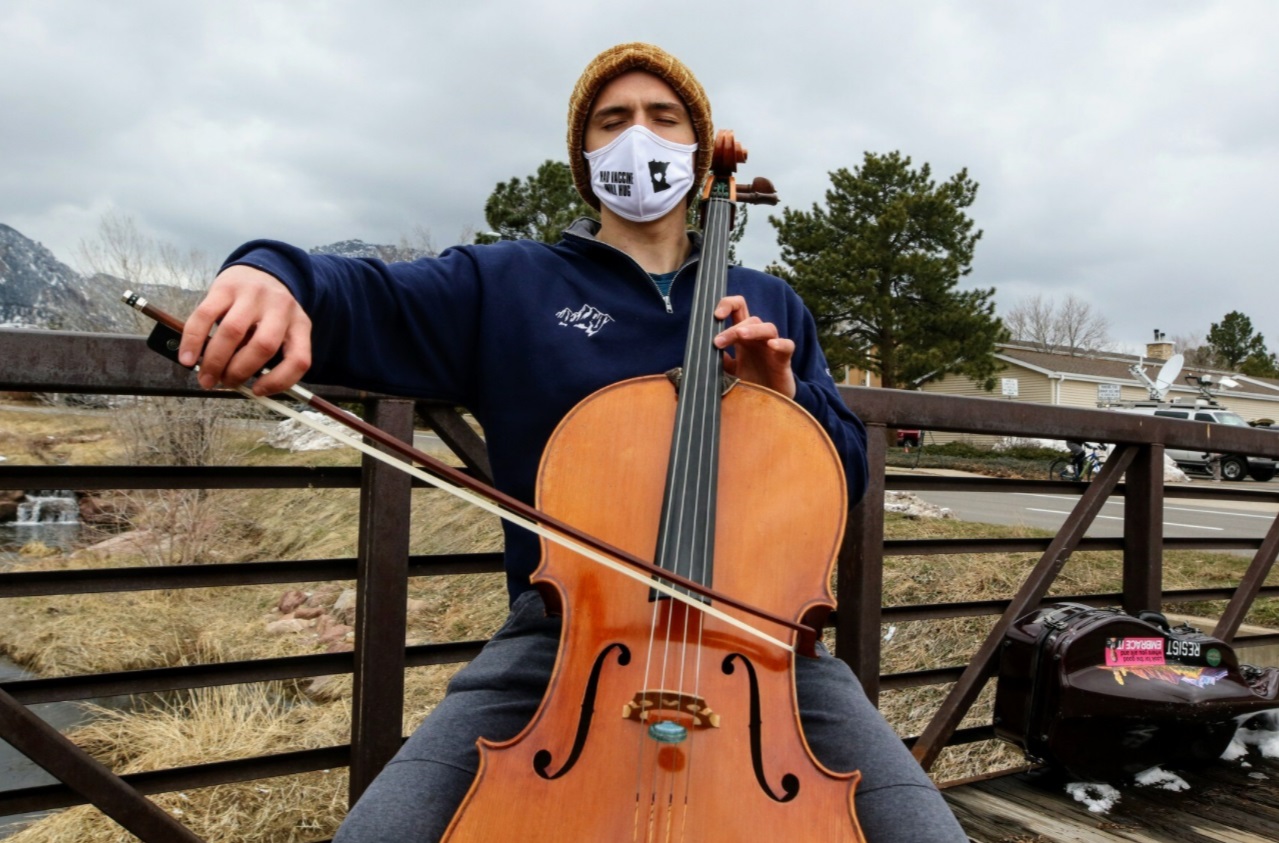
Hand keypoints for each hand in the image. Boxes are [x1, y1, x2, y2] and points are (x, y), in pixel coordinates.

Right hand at [178, 265, 311, 394]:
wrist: (260, 270)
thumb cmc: (268, 312)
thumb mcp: (282, 330)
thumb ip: (267, 354)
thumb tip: (239, 383)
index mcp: (299, 324)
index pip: (298, 359)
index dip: (279, 381)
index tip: (257, 391)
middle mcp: (280, 307)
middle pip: (263, 346)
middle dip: (239, 372)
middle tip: (224, 383)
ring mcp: (253, 295)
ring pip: (233, 332)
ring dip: (215, 361)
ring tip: (206, 377)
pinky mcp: (226, 287)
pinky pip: (205, 315)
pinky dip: (193, 340)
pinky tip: (188, 358)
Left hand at [711, 295, 795, 398]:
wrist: (768, 404)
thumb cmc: (749, 383)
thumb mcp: (729, 371)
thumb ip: (719, 360)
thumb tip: (704, 350)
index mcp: (743, 337)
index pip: (738, 310)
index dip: (728, 305)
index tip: (716, 315)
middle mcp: (757, 339)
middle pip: (750, 319)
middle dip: (732, 330)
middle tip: (717, 342)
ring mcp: (772, 348)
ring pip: (768, 328)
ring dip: (753, 329)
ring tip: (741, 335)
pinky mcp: (783, 361)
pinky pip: (788, 346)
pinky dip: (781, 344)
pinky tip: (772, 345)